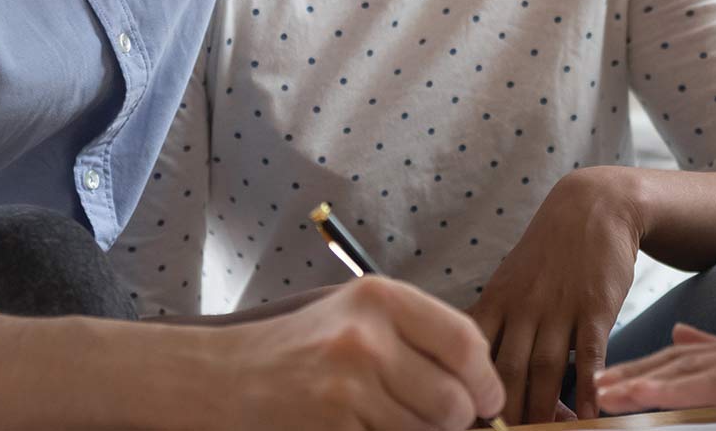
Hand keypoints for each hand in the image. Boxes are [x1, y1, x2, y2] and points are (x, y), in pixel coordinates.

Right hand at [211, 276, 504, 430]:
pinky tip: (357, 427)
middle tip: (435, 418)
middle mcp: (365, 337)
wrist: (227, 376)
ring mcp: (346, 386)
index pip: (465, 342)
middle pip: (453, 401)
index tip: (488, 400)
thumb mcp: (362, 317)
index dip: (486, 380)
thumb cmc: (305, 347)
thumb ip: (421, 338)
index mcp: (380, 298)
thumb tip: (484, 387)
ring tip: (385, 418)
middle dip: (454, 420)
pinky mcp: (331, 426)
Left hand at [469, 166, 645, 423]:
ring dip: (542, 410)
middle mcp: (522, 307)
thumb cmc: (548, 253)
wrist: (593, 206)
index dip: (464, 389)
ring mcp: (559, 307)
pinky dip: (587, 389)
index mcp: (495, 302)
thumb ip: (493, 324)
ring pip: (545, 369)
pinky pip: (590, 355)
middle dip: (502, 413)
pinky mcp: (596, 306)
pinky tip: (588, 415)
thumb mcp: (509, 281)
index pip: (469, 354)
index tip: (460, 417)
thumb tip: (468, 367)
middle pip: (505, 371)